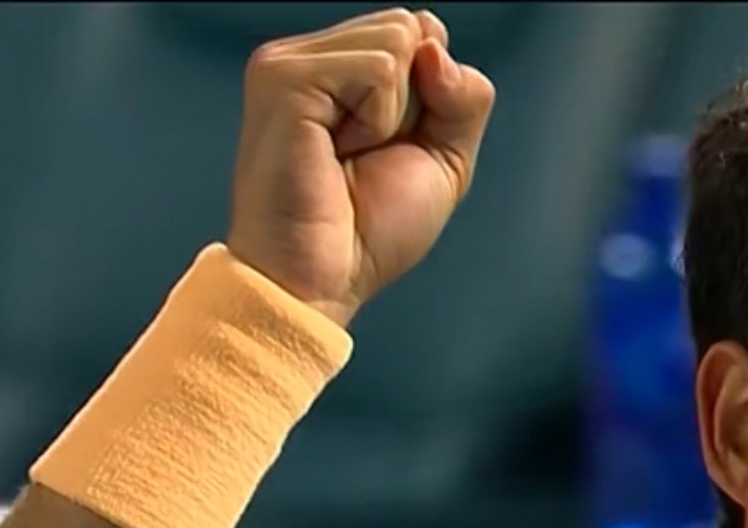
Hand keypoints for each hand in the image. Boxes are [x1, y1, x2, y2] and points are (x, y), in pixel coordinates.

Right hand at [226, 8, 495, 328]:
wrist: (319, 282)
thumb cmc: (365, 235)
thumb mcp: (443, 159)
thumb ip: (462, 96)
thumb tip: (434, 43)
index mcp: (337, 71)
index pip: (419, 32)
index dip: (431, 95)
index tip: (389, 150)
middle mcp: (309, 58)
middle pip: (410, 27)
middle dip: (415, 103)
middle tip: (366, 156)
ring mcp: (289, 62)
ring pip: (398, 40)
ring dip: (392, 117)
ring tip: (347, 157)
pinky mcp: (285, 78)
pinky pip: (379, 70)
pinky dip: (377, 122)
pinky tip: (337, 153)